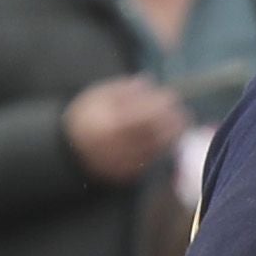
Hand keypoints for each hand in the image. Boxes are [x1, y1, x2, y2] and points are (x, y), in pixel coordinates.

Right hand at [62, 73, 190, 181]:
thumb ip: (123, 89)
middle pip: (154, 132)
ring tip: (181, 124)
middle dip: (173, 122)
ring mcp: (123, 160)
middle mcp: (117, 144)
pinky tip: (169, 138)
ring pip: (156, 149)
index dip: (162, 104)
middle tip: (184, 113)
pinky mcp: (128, 173)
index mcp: (109, 122)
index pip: (143, 112)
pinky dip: (163, 148)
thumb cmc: (87, 116)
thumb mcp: (98, 96)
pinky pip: (151, 160)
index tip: (172, 96)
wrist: (70, 149)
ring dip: (173, 136)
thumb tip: (148, 82)